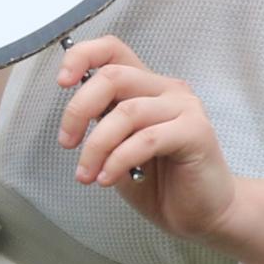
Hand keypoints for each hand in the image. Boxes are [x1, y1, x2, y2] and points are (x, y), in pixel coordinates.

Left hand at [52, 35, 263, 263]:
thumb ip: (101, 123)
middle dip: (79, 110)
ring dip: (96, 146)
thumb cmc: (160, 182)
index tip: (62, 83)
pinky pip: (146, 139)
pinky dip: (118, 160)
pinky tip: (107, 179)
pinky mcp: (196, 131)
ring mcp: (184, 107)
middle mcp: (166, 89)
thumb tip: (73, 113)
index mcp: (144, 86)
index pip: (112, 49)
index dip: (82, 56)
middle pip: (112, 76)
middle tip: (67, 144)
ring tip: (86, 175)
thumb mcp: (117, 148)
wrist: (201, 213)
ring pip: (126, 112)